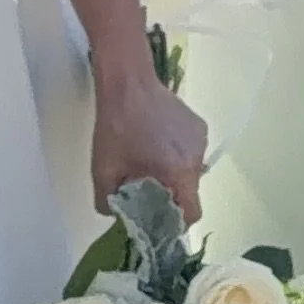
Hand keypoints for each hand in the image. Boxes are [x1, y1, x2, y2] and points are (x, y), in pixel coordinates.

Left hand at [90, 70, 208, 222]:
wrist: (127, 81)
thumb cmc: (115, 127)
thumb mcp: (103, 170)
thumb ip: (109, 202)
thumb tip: (117, 215)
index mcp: (179, 171)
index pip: (191, 213)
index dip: (175, 222)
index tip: (156, 217)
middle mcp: (197, 157)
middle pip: (189, 192)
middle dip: (169, 195)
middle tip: (145, 187)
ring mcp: (200, 139)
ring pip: (189, 171)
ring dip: (172, 174)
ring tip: (148, 160)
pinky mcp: (197, 125)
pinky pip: (189, 152)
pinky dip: (175, 155)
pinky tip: (155, 142)